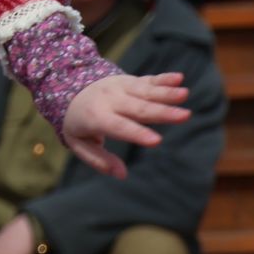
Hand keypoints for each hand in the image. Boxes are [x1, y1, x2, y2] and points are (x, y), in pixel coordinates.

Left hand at [60, 72, 188, 179]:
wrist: (68, 86)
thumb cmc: (77, 123)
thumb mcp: (79, 144)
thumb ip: (99, 160)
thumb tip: (122, 175)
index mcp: (96, 118)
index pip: (120, 127)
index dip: (138, 134)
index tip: (157, 141)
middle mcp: (111, 100)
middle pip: (140, 108)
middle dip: (163, 113)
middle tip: (184, 116)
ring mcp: (121, 88)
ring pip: (146, 91)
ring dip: (167, 93)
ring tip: (185, 95)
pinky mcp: (130, 81)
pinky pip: (148, 80)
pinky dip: (163, 79)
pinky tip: (179, 78)